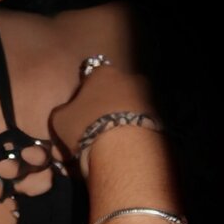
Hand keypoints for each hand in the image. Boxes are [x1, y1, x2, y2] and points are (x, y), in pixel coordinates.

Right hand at [49, 64, 156, 178]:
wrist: (125, 151)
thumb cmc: (86, 126)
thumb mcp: (60, 119)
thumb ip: (64, 111)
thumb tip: (67, 114)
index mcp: (104, 72)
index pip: (91, 76)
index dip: (83, 94)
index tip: (79, 112)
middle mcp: (130, 78)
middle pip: (114, 91)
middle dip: (106, 107)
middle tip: (95, 130)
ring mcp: (150, 98)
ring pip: (130, 109)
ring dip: (122, 122)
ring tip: (111, 146)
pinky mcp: (164, 119)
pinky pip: (144, 125)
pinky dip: (136, 135)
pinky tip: (126, 151)